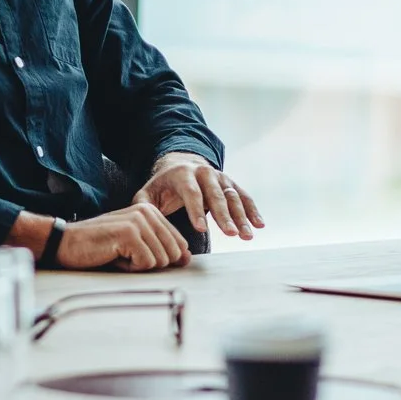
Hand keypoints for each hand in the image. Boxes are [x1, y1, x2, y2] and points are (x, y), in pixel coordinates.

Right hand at [56, 204, 190, 270]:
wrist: (65, 243)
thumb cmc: (99, 246)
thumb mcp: (134, 243)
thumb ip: (160, 246)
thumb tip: (186, 258)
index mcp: (150, 210)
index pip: (179, 243)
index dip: (165, 259)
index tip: (139, 255)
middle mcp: (147, 212)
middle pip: (172, 254)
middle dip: (150, 264)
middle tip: (126, 256)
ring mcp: (138, 221)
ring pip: (160, 260)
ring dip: (138, 266)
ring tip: (118, 255)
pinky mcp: (129, 234)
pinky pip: (146, 264)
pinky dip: (130, 268)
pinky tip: (114, 257)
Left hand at [134, 152, 263, 239]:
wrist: (181, 164)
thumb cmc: (163, 186)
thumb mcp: (148, 192)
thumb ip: (143, 205)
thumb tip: (141, 221)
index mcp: (183, 174)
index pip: (191, 193)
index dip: (196, 211)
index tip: (201, 229)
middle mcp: (205, 173)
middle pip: (216, 196)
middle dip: (224, 216)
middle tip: (231, 235)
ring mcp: (220, 177)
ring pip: (233, 197)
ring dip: (242, 217)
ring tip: (247, 235)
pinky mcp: (231, 183)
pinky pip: (244, 196)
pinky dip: (253, 210)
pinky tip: (260, 225)